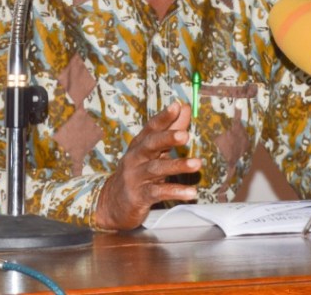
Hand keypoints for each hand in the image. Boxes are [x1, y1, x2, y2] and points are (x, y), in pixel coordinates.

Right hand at [94, 101, 199, 229]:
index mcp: (139, 144)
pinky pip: (158, 193)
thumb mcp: (152, 152)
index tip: (177, 106)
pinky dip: (175, 192)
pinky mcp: (139, 196)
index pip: (151, 128)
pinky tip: (191, 192)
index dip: (163, 117)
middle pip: (150, 145)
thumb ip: (170, 131)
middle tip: (185, 135)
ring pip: (156, 169)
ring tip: (197, 164)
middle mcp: (135, 158)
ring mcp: (135, 177)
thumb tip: (184, 108)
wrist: (112, 203)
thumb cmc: (138, 172)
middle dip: (167, 138)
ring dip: (177, 165)